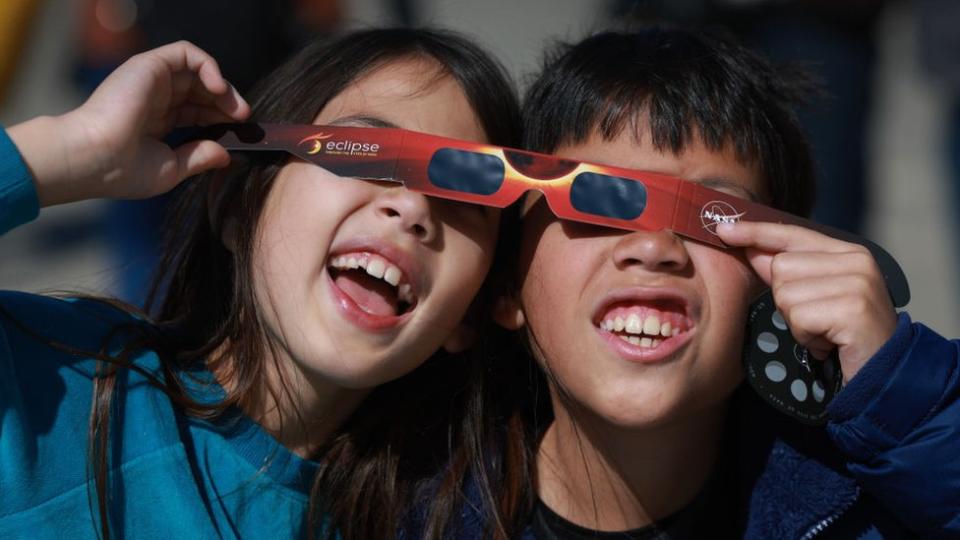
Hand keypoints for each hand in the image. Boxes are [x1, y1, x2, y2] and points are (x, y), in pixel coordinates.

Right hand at [9, 40, 249, 206]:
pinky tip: (218, 89)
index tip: (238, 133)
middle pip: (201, 91)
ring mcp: (151, 81)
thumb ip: (199, 157)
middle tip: (243, 120)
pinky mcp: (149, 65)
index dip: (220, 119)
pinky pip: (186, 53)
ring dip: (223, 87)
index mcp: (157, 122)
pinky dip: (209, 66)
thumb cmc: (124, 170)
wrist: (94, 159)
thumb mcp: (171, 168)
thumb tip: (225, 154)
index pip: (197, 112)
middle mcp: (155, 98)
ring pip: (197, 71)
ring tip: (236, 109)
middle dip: (227, 103)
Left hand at [717, 221, 896, 382]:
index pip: (791, 233)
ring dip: (797, 322)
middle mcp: (856, 260)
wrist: (885, 373)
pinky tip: (828, 343)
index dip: (755, 232)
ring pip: (785, 294)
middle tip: (817, 320)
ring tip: (825, 333)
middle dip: (787, 300)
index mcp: (848, 252)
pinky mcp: (853, 308)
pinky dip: (806, 337)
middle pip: (780, 267)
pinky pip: (798, 318)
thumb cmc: (845, 335)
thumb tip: (751, 248)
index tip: (722, 228)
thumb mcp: (814, 297)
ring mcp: (858, 282)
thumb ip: (787, 271)